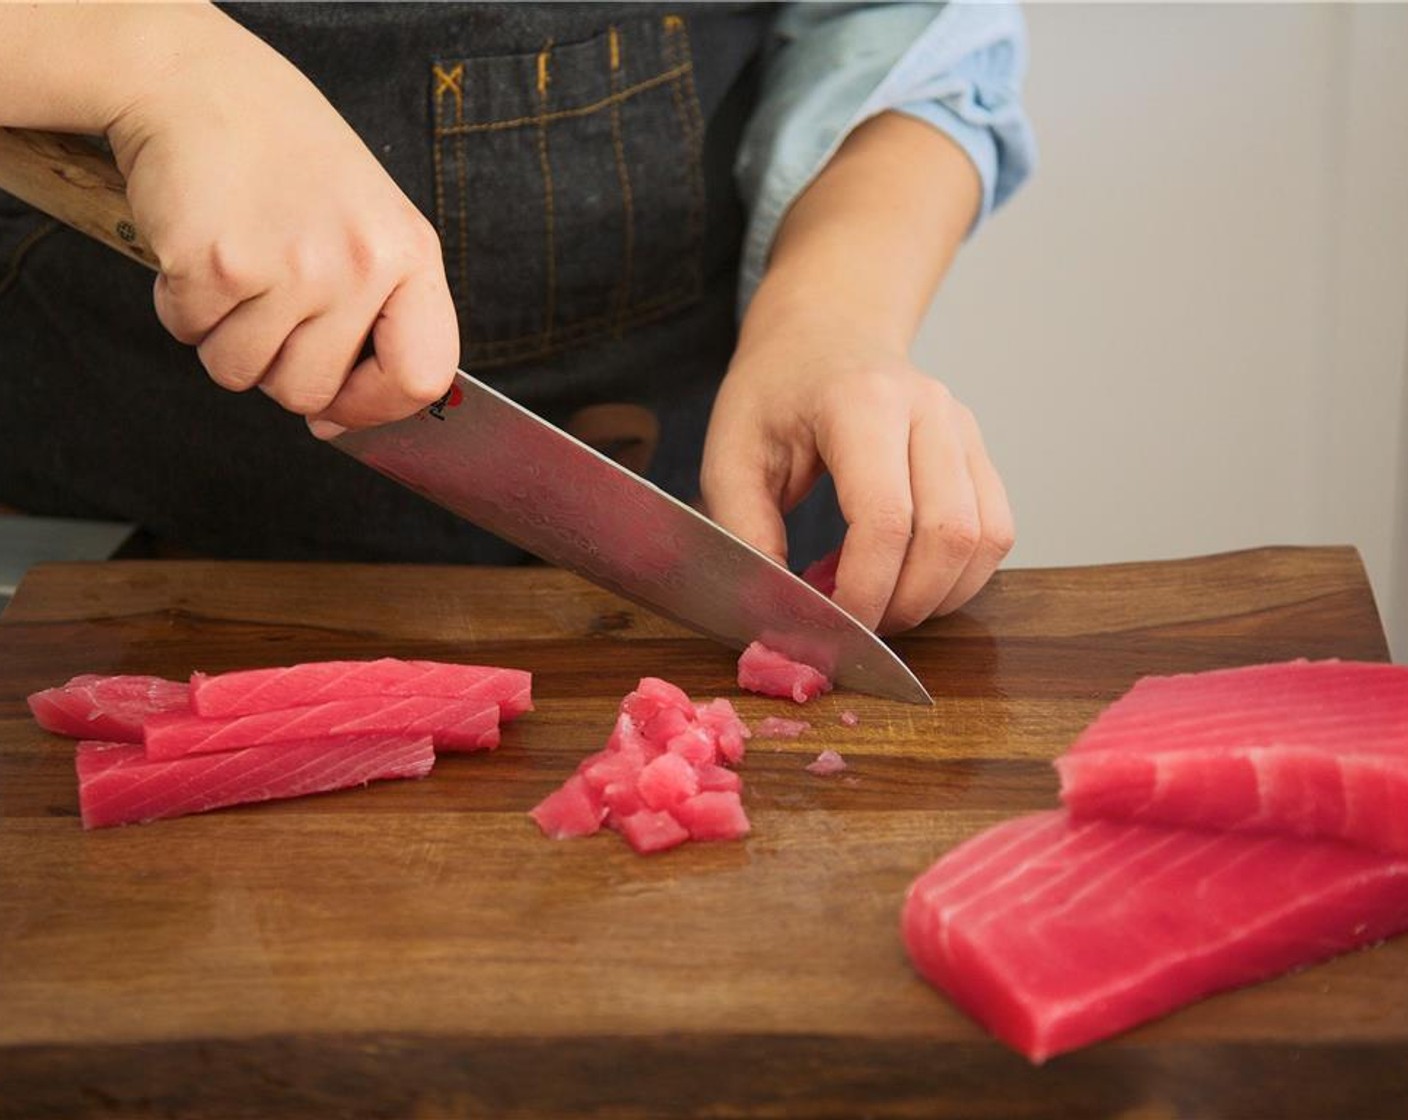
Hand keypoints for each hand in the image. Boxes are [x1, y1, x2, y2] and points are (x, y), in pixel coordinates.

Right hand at [105, 6, 456, 433]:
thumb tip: (335, 422)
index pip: (422, 378)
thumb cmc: (290, 160)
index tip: (342, 405)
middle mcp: (359, 264)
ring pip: (242, 374)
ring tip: (238, 270)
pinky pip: (188, 334)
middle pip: (311, 392)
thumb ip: (375, 318)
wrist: (199, 84)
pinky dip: (181, 304)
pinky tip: (200, 249)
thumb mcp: (370, 225)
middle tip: (269, 306)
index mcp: (410, 256)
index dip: (376, 408)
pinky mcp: (215, 263)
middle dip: (278, 369)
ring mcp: (290, 265)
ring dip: (225, 337)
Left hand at [700, 312, 1013, 634]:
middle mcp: (929, 409)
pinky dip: (959, 576)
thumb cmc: (775, 392)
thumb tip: (779, 607)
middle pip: (949, 535)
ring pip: (985, 539)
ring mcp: (964, 428)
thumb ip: (746, 530)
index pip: (886, 518)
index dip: (863, 590)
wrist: (824, 333)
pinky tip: (908, 581)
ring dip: (938, 596)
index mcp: (862, 402)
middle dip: (904, 603)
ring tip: (880, 606)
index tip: (827, 625)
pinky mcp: (979, 452)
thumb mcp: (729, 454)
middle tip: (854, 627)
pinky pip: (995, 532)